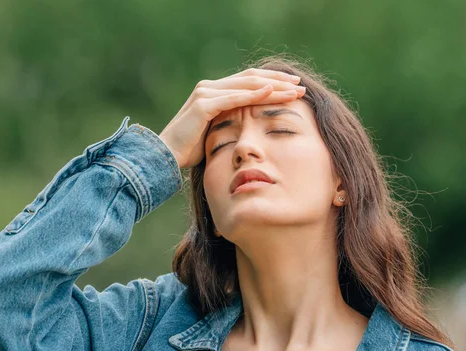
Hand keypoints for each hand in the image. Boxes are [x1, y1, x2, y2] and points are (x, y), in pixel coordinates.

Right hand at [158, 68, 305, 168]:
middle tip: (300, 86)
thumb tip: (250, 129)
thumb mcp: (216, 133)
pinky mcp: (203, 104)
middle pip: (252, 78)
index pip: (249, 82)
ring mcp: (206, 93)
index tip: (294, 89)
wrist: (165, 157)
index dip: (272, 83)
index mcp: (214, 92)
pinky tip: (271, 93)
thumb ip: (231, 123)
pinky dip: (254, 95)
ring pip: (247, 85)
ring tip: (294, 91)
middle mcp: (210, 87)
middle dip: (278, 81)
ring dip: (273, 87)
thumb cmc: (190, 150)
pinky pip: (234, 98)